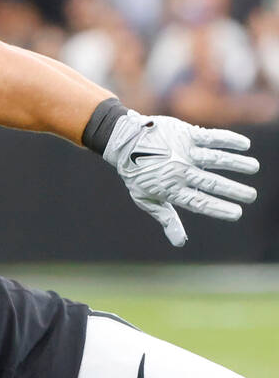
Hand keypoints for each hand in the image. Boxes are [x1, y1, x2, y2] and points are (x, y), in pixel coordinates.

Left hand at [103, 111, 258, 246]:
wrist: (123, 142)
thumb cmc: (137, 175)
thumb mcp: (146, 199)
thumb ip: (166, 218)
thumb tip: (180, 242)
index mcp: (170, 189)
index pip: (198, 202)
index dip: (218, 208)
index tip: (237, 213)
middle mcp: (179, 171)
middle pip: (210, 183)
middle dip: (233, 190)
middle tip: (252, 196)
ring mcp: (183, 152)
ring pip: (214, 158)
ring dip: (236, 163)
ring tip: (253, 167)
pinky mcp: (185, 134)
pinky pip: (211, 137)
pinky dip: (228, 140)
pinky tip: (245, 145)